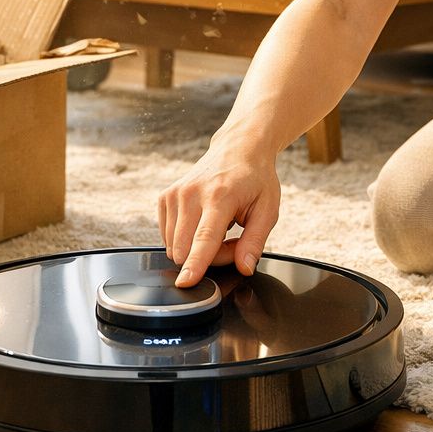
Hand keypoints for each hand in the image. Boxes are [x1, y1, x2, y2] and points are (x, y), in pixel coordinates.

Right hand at [157, 144, 280, 287]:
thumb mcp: (267, 210)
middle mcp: (191, 193)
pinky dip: (185, 240)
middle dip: (209, 258)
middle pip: (186, 249)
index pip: (205, 238)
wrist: (237, 149)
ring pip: (175, 247)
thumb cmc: (255, 179)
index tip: (185, 283)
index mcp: (220, 196)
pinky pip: (168, 237)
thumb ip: (255, 242)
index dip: (196, 264)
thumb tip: (245, 268)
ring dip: (196, 250)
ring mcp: (175, 194)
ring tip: (220, 230)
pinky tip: (203, 224)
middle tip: (233, 241)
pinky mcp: (165, 198)